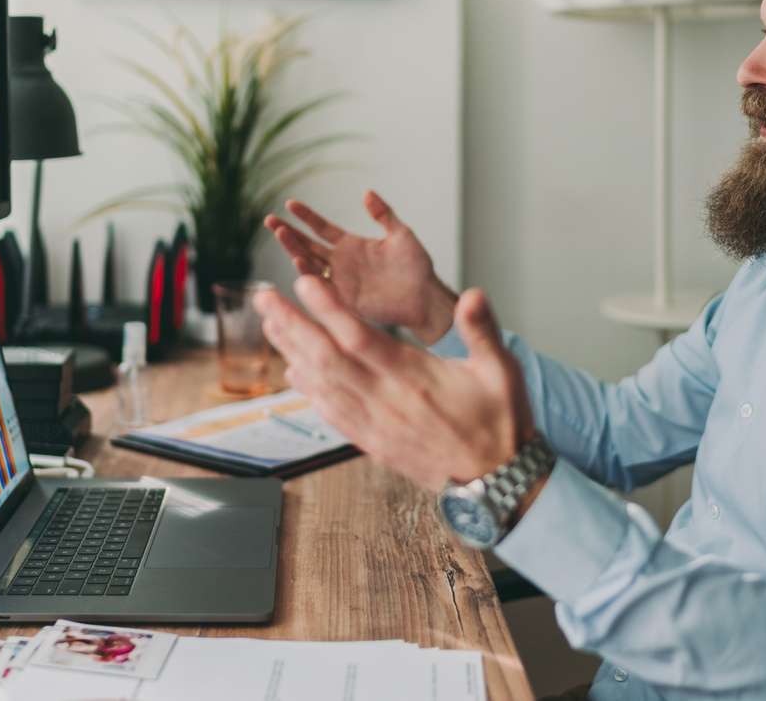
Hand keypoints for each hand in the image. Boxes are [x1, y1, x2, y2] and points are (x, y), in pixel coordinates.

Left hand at [254, 277, 535, 490]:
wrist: (496, 483)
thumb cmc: (501, 423)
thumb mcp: (502, 371)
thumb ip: (483, 330)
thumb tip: (474, 294)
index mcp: (413, 378)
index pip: (359, 337)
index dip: (327, 309)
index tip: (301, 282)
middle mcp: (386, 400)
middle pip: (326, 358)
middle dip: (291, 325)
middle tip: (263, 297)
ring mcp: (375, 424)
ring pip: (322, 384)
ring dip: (291, 352)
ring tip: (270, 324)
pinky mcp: (373, 442)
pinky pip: (331, 413)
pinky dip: (308, 390)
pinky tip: (294, 371)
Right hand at [264, 191, 456, 343]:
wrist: (425, 297)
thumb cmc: (417, 267)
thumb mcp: (401, 234)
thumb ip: (384, 214)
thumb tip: (367, 192)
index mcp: (352, 245)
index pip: (322, 228)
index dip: (306, 216)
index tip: (290, 203)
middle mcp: (341, 262)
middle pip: (307, 245)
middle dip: (288, 233)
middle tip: (270, 220)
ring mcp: (341, 281)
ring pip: (309, 263)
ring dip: (293, 250)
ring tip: (281, 235)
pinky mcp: (345, 299)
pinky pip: (322, 286)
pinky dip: (309, 275)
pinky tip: (299, 261)